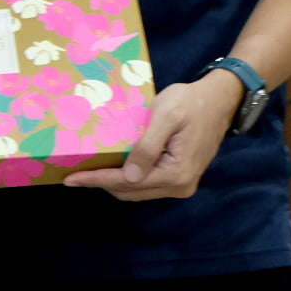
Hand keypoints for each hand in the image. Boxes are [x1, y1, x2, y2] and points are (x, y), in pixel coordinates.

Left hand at [62, 74, 238, 200]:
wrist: (220, 99)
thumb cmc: (191, 102)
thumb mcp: (166, 116)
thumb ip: (147, 147)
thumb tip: (129, 177)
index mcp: (176, 174)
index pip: (126, 182)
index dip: (96, 180)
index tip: (70, 179)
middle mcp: (180, 186)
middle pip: (130, 191)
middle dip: (101, 183)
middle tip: (73, 173)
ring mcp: (181, 184)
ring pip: (137, 191)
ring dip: (113, 182)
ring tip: (87, 170)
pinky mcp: (179, 177)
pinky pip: (146, 183)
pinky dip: (127, 178)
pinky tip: (111, 166)